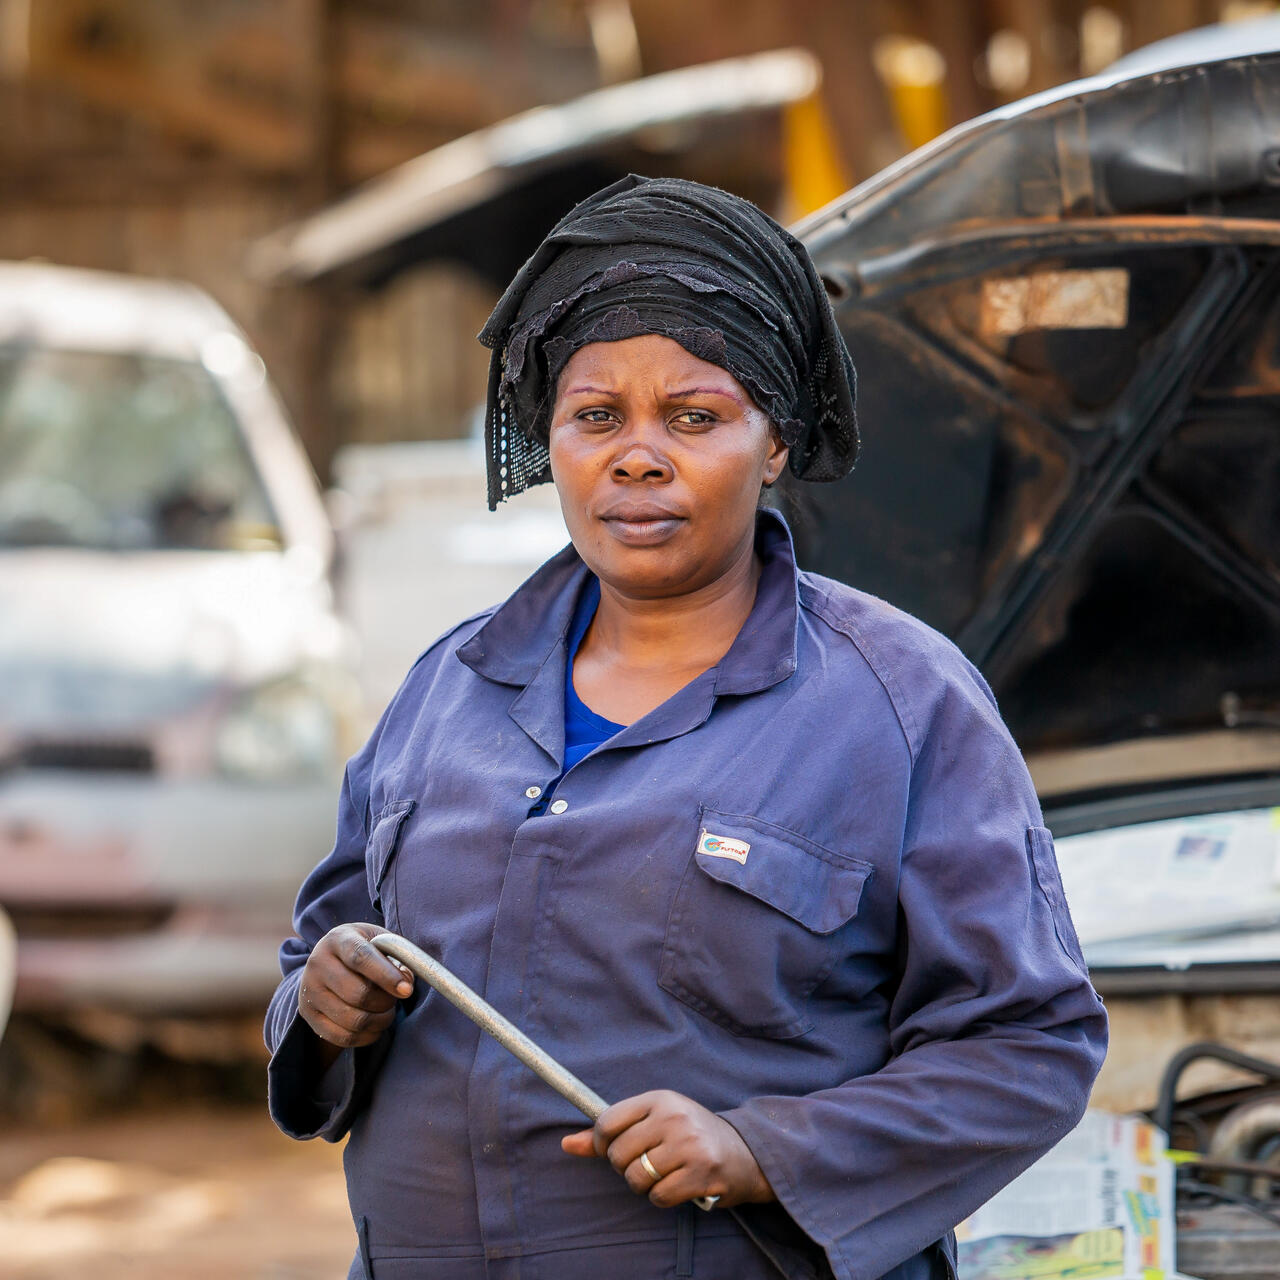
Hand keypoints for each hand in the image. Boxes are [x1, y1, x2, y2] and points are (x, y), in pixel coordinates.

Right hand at [297, 923, 412, 1066]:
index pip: (361, 958)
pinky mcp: (309, 1015)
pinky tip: (376, 1027)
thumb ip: (396, 957)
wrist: (328, 961)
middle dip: (385, 1001)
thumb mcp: (379, 941)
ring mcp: (309, 991)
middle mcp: (318, 964)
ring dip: (379, 1021)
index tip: (407, 990)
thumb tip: (406, 985)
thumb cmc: (363, 949)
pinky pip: (342, 1037)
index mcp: (338, 939)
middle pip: (357, 993)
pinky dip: (366, 1037)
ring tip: (387, 1012)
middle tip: (396, 998)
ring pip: (352, 1019)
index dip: (386, 976)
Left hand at [561, 1089, 774, 1208]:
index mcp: (659, 1098)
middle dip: (625, 1167)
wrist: (745, 1153)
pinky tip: (677, 1186)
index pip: (608, 1121)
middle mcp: (673, 1116)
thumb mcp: (653, 1122)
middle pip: (619, 1154)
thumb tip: (566, 1144)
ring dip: (644, 1185)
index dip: (601, 1143)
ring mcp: (688, 1144)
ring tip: (663, 1174)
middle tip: (647, 1163)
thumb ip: (610, 1133)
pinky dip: (662, 1198)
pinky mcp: (701, 1172)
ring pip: (636, 1178)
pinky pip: (658, 1196)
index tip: (612, 1150)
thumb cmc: (691, 1136)